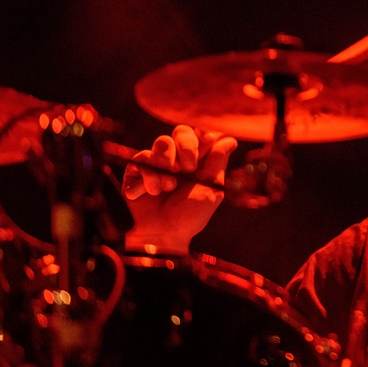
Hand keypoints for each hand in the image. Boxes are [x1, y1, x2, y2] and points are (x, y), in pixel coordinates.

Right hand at [122, 125, 236, 255]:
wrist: (162, 235)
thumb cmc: (190, 216)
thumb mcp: (211, 190)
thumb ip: (218, 163)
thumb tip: (230, 140)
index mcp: (198, 162)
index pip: (202, 135)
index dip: (205, 135)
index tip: (209, 139)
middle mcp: (178, 159)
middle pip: (182, 131)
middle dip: (187, 145)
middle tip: (188, 167)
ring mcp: (157, 163)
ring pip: (163, 142)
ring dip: (167, 163)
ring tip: (169, 186)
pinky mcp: (137, 170)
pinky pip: (143, 157)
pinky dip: (150, 174)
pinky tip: (153, 191)